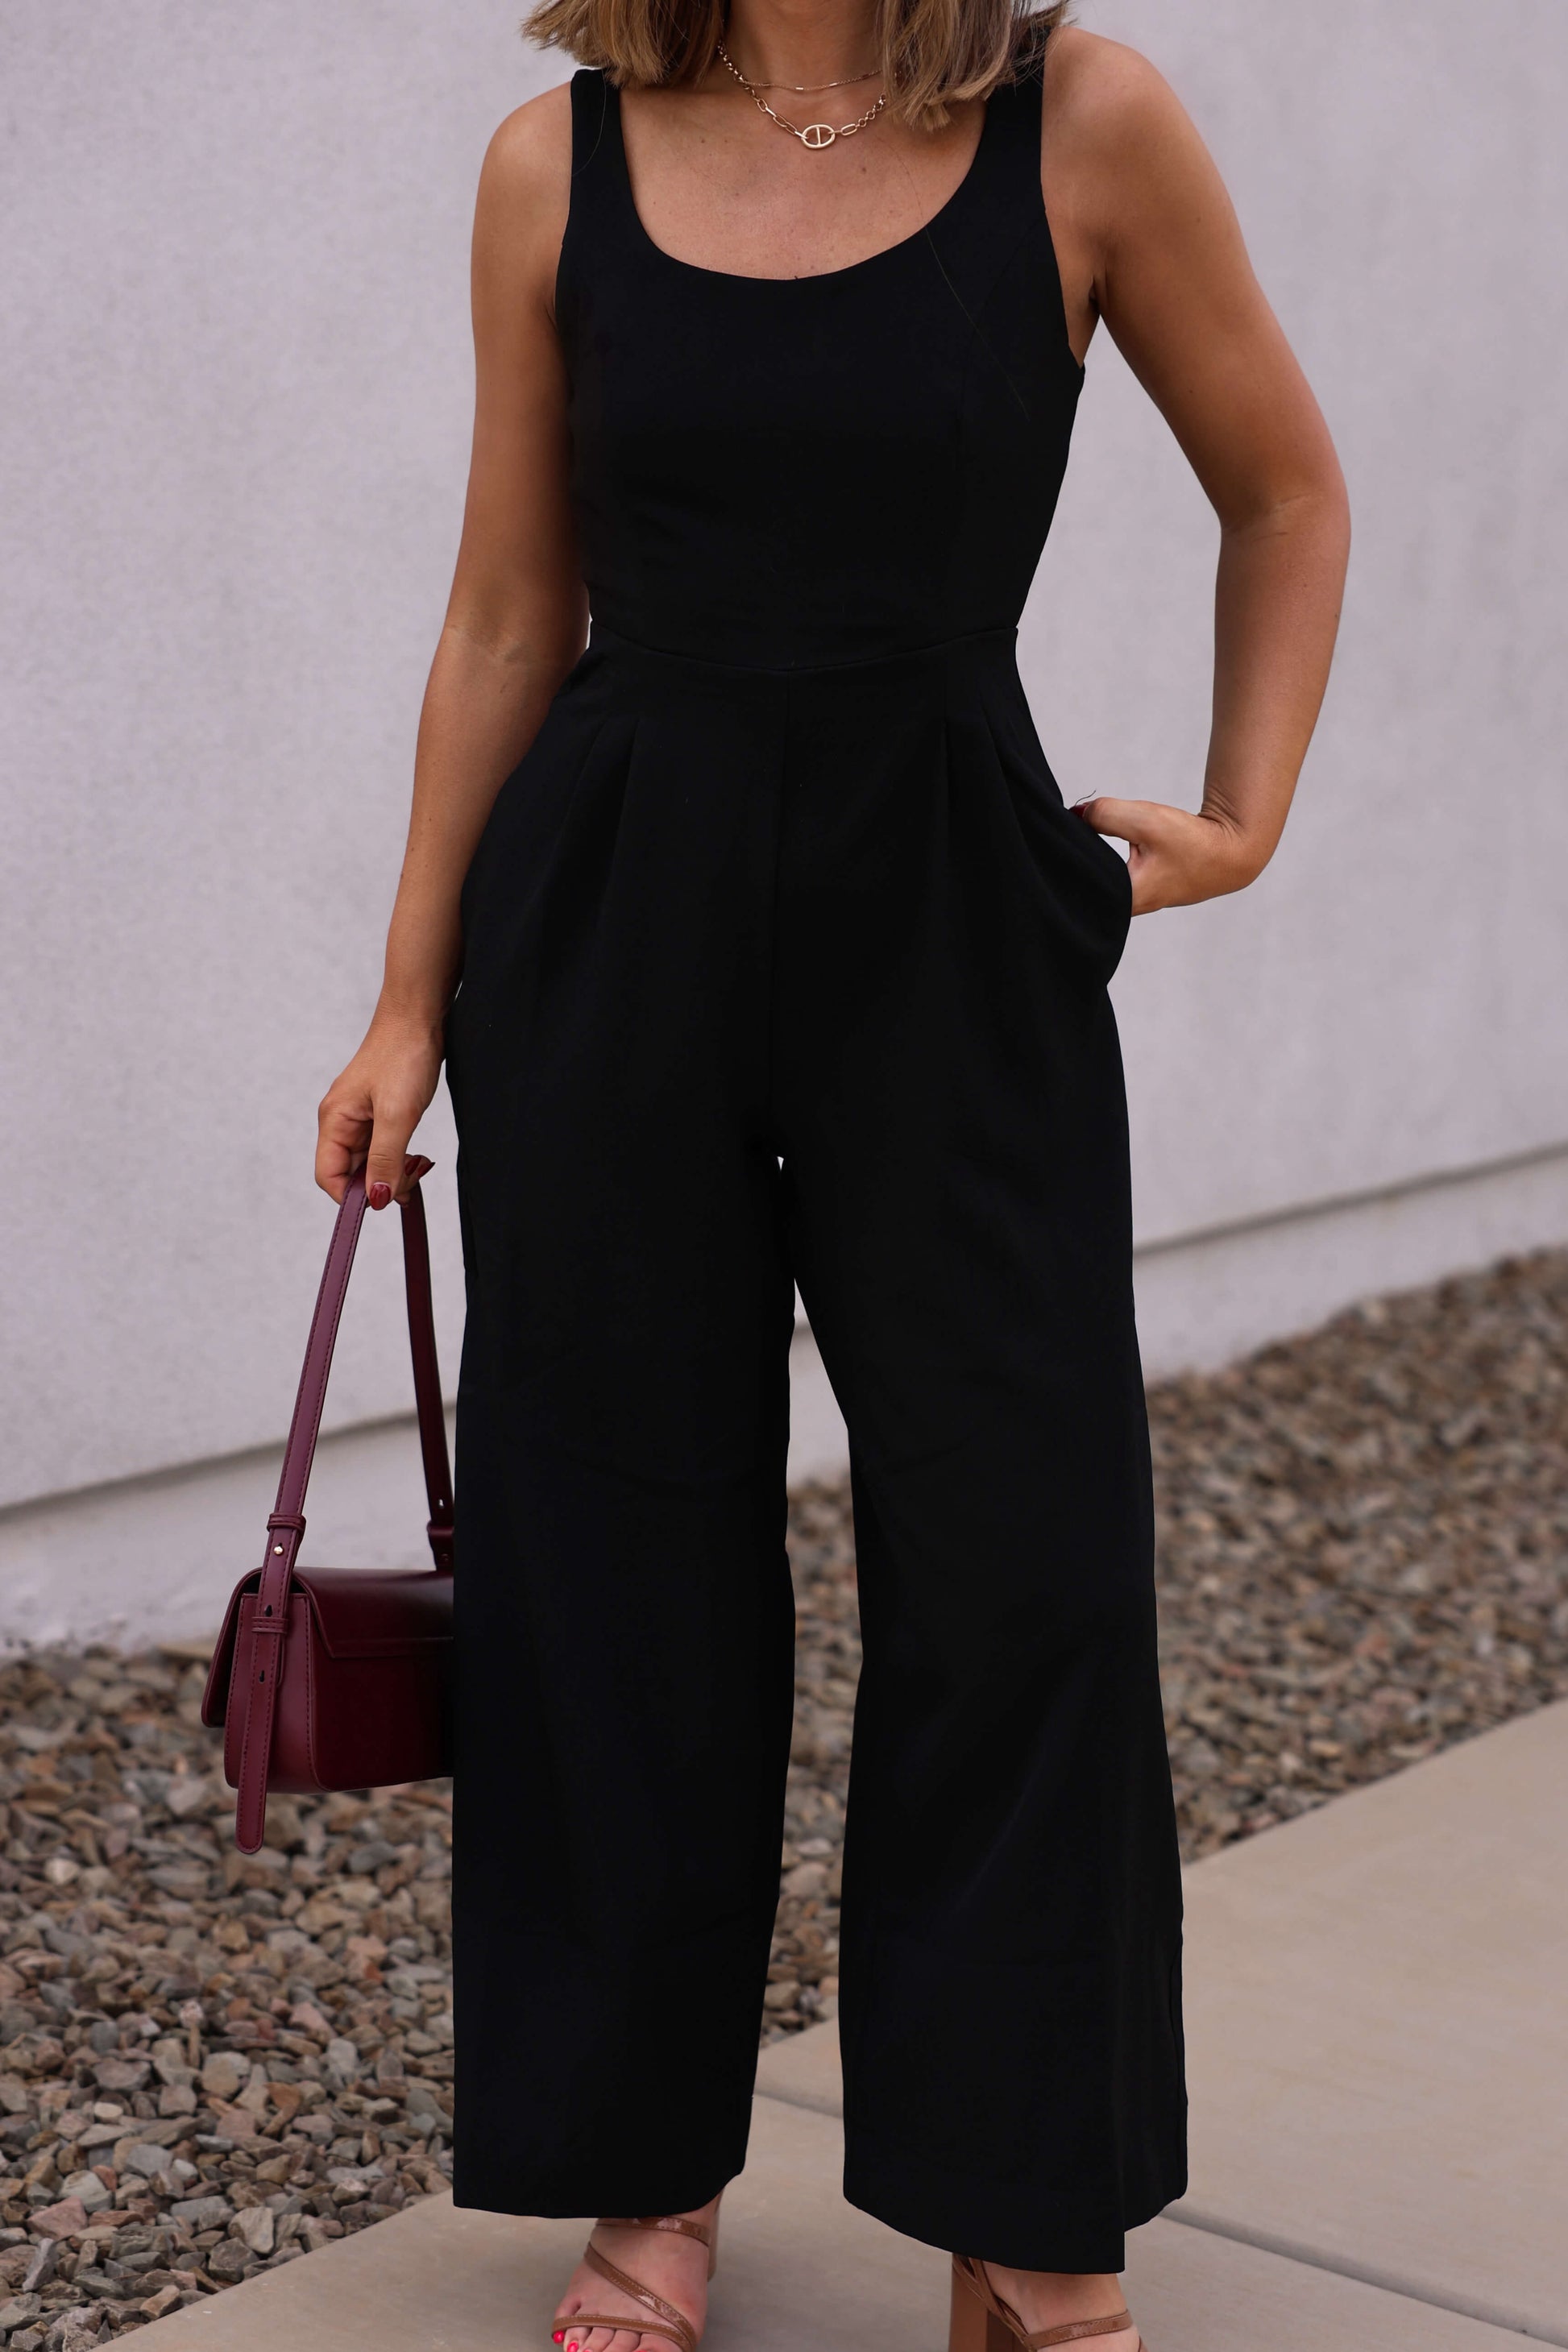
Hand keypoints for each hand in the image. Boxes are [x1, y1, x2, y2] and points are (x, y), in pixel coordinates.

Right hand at [316, 1011, 443, 1207]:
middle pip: (350, 1172)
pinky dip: (398, 1157)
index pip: (329, 1175)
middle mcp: (342, 1120)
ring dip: (391, 1172)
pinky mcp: (379, 1110)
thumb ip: (385, 1159)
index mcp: (334, 1120)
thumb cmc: (404, 1055)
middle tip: (411, 1183)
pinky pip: (382, 1146)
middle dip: (378, 1184)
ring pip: (369, 1160)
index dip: (353, 1196)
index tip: (383, 1202)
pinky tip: (416, 1158)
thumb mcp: (398, 1115)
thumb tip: (376, 1200)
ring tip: (418, 1167)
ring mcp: (360, 1115)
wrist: (419, 1016)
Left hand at [1072, 796, 1263, 914]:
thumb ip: (1105, 814)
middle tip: (1064, 836)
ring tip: (1080, 838)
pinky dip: (1107, 861)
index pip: (1078, 887)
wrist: (1232, 850)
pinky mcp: (1146, 891)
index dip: (1065, 862)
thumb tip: (1076, 813)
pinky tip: (1099, 844)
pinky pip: (1114, 877)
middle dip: (1075, 861)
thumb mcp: (1145, 819)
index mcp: (1124, 900)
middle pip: (1086, 886)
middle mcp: (1128, 909)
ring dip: (1092, 860)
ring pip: (1101, 882)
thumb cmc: (1192, 840)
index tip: (1059, 840)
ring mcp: (1138, 903)